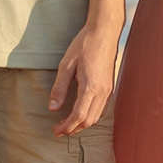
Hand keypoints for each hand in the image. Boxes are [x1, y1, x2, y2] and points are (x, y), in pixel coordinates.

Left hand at [49, 16, 121, 136]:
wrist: (105, 32)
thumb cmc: (84, 45)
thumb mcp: (66, 64)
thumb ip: (59, 88)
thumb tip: (52, 108)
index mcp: (90, 86)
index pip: (79, 116)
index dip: (66, 127)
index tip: (55, 131)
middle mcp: (102, 91)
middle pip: (89, 120)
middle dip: (73, 129)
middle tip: (59, 130)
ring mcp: (108, 90)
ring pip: (97, 117)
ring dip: (82, 124)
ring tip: (68, 124)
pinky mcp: (110, 86)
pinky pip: (102, 109)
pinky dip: (92, 116)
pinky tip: (82, 113)